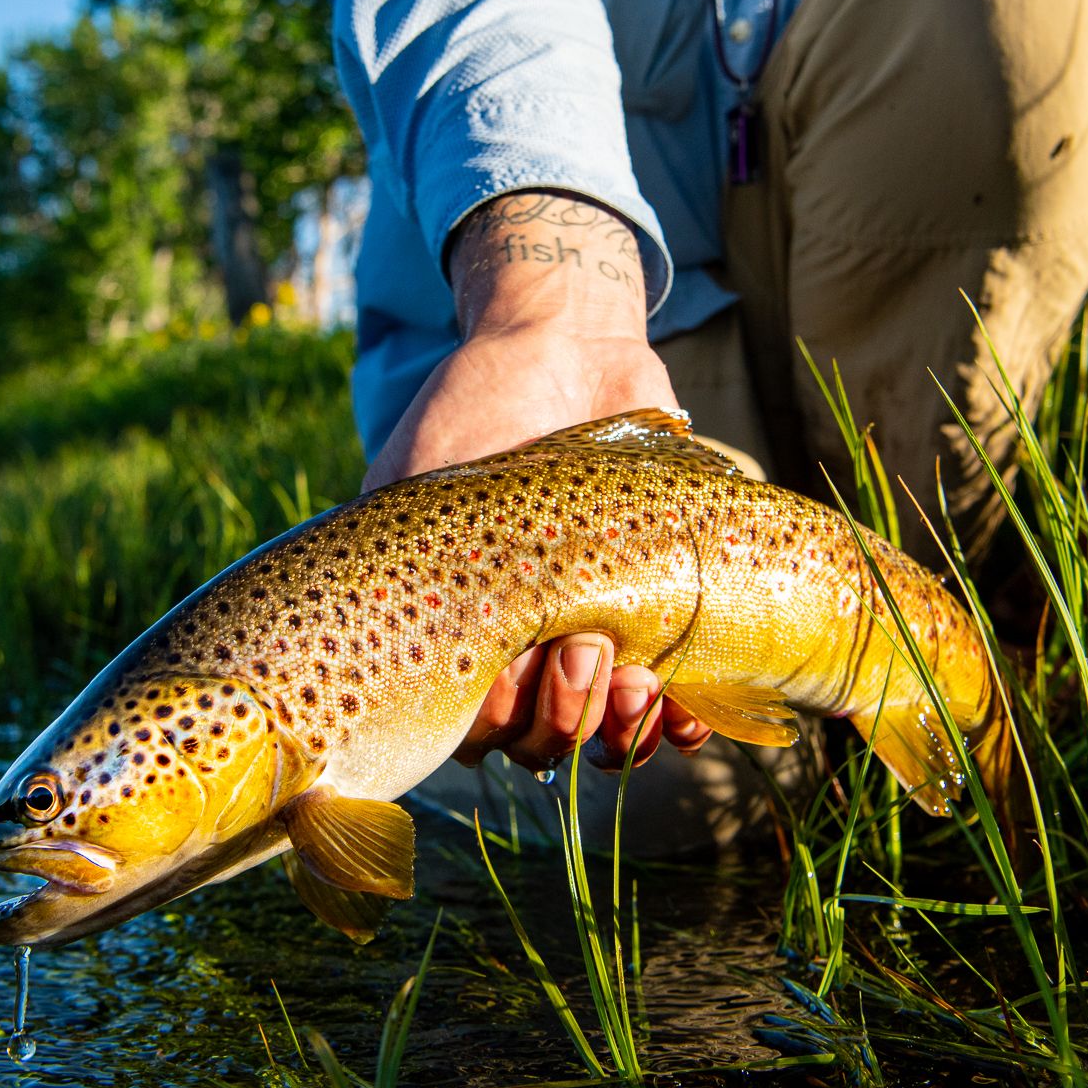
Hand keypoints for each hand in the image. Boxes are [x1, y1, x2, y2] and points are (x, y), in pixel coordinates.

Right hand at [365, 191, 711, 768]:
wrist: (565, 346)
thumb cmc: (478, 408)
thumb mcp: (420, 481)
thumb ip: (406, 560)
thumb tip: (394, 653)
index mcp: (458, 633)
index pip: (471, 730)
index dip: (496, 722)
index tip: (514, 666)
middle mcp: (523, 649)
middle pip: (541, 741)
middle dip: (564, 718)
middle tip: (583, 652)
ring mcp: (594, 634)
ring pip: (606, 735)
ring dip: (623, 727)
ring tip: (640, 682)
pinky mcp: (661, 613)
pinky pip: (677, 703)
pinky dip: (685, 721)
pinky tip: (693, 714)